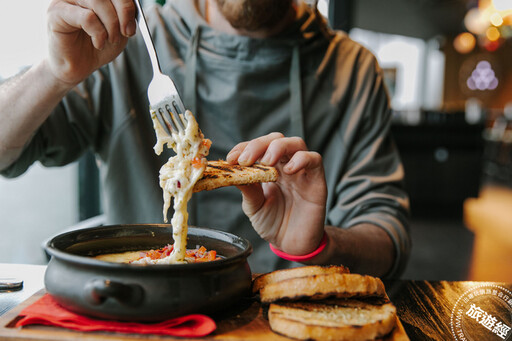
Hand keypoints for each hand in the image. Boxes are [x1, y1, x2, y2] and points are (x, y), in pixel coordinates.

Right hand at [46, 0, 135, 85]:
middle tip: (125, 33)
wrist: (78, 66)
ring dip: (111, 25)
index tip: (131, 27)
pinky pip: (86, 17)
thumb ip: (125, 16)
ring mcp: (66, 0)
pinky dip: (98, 33)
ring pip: (97, 1)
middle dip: (122, 14)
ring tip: (110, 40)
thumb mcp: (119, 30)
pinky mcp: (56, 13)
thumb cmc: (96, 46)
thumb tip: (131, 8)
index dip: (127, 6)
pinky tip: (98, 43)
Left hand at [227, 132, 326, 255]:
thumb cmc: (273, 223)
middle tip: (245, 160)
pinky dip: (301, 159)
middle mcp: (285, 165)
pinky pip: (315, 159)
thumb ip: (247, 189)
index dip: (243, 148)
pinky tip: (289, 170)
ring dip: (279, 147)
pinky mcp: (317, 180)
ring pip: (296, 143)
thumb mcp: (254, 207)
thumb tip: (232, 172)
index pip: (258, 147)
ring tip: (267, 161)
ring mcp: (302, 171)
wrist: (292, 245)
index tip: (230, 159)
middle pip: (276, 139)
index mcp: (269, 168)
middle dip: (258, 145)